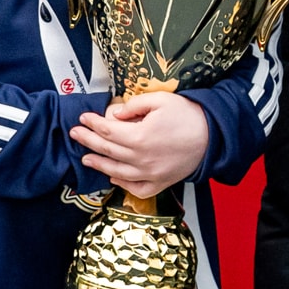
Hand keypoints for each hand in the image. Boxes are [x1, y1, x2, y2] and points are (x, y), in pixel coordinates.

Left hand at [70, 92, 211, 196]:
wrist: (213, 136)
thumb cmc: (188, 115)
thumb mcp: (161, 100)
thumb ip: (134, 104)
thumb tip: (115, 113)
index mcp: (140, 137)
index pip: (108, 130)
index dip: (92, 123)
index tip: (83, 118)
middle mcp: (142, 159)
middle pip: (107, 150)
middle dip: (88, 141)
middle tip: (75, 134)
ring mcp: (151, 174)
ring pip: (116, 172)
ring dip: (98, 165)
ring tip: (86, 159)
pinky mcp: (160, 183)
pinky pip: (136, 188)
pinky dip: (122, 184)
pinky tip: (113, 177)